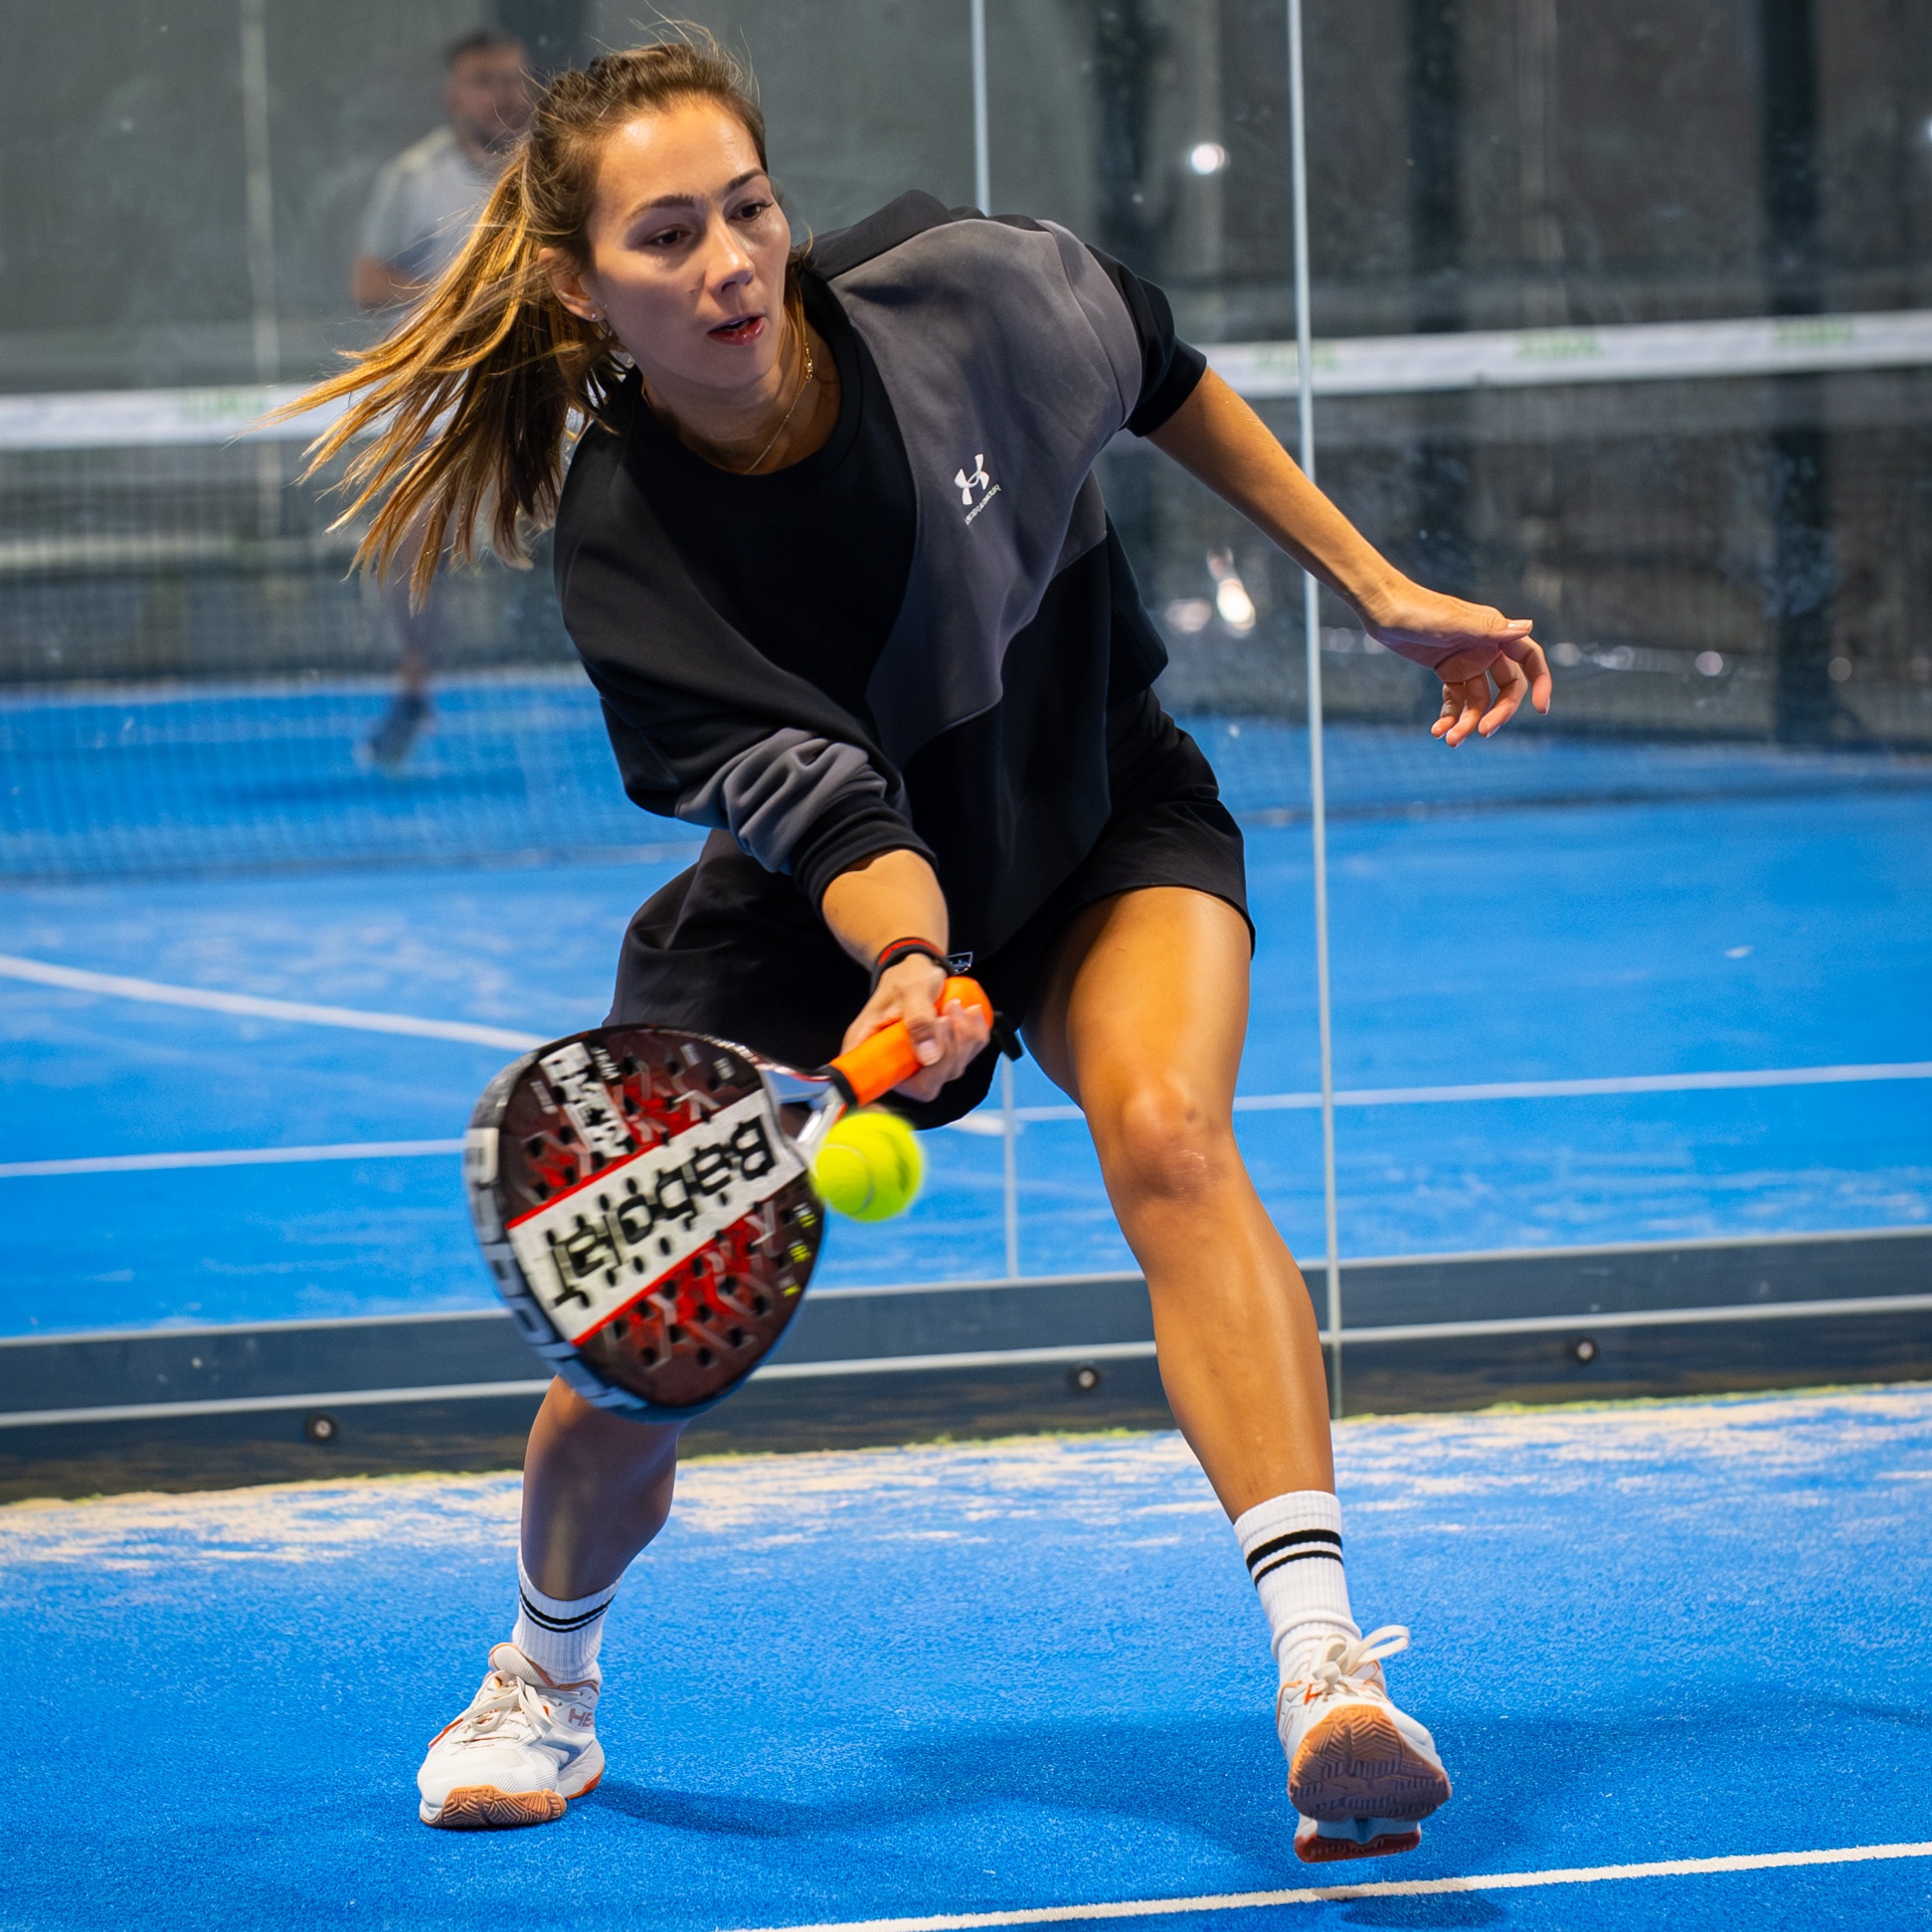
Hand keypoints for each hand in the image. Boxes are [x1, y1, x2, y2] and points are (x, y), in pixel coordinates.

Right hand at [839, 957, 992, 1102]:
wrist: (917, 969)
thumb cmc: (906, 977)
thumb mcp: (911, 990)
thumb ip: (918, 1020)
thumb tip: (929, 1057)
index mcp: (868, 1050)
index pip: (875, 1090)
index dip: (893, 1095)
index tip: (919, 1066)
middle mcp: (893, 1065)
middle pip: (925, 1086)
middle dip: (946, 1051)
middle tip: (947, 1014)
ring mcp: (920, 1066)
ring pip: (950, 1071)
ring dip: (962, 1038)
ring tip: (954, 1005)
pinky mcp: (940, 1059)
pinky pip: (966, 1057)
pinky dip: (974, 1035)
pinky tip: (969, 1013)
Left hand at [1360, 582, 1553, 745]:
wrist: (1384, 610)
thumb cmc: (1418, 610)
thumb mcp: (1453, 622)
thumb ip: (1489, 628)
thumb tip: (1529, 625)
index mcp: (1495, 633)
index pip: (1530, 659)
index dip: (1541, 682)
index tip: (1541, 709)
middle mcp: (1486, 648)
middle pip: (1506, 689)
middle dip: (1498, 713)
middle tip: (1482, 733)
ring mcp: (1467, 662)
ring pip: (1478, 700)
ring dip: (1468, 722)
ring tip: (1450, 740)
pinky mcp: (1447, 671)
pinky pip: (1455, 701)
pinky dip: (1449, 717)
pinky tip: (1437, 731)